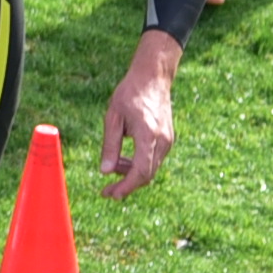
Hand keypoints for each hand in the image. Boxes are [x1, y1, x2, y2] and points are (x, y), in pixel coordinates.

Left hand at [97, 31, 179, 197]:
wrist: (153, 77)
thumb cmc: (130, 94)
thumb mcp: (113, 117)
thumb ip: (110, 145)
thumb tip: (105, 171)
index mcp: (148, 135)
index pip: (141, 171)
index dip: (126, 186)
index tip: (111, 194)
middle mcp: (162, 141)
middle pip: (146, 175)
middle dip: (126, 185)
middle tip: (107, 191)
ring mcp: (168, 141)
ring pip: (150, 169)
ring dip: (131, 173)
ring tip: (112, 165)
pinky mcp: (168, 139)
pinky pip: (153, 160)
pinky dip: (138, 164)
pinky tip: (123, 159)